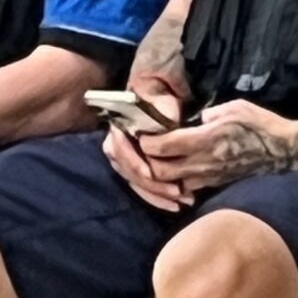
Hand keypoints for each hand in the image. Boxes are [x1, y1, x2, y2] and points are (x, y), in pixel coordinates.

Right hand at [102, 84, 186, 211]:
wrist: (157, 91)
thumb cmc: (159, 93)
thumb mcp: (162, 96)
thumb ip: (163, 109)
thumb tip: (168, 126)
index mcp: (118, 126)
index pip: (119, 148)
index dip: (134, 162)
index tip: (150, 173)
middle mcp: (116, 144)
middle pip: (128, 171)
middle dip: (152, 186)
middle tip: (176, 193)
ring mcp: (124, 159)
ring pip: (135, 183)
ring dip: (157, 195)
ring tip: (180, 202)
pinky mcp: (135, 170)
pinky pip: (141, 188)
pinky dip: (157, 199)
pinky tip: (174, 206)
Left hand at [141, 99, 297, 195]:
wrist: (285, 152)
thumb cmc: (261, 125)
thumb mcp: (235, 107)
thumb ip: (209, 113)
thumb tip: (193, 119)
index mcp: (206, 139)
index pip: (164, 146)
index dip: (147, 141)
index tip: (142, 132)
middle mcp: (204, 162)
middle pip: (161, 172)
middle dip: (148, 162)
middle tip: (146, 149)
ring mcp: (210, 177)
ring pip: (172, 184)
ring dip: (162, 175)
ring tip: (160, 160)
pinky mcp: (217, 185)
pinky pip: (189, 188)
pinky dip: (178, 182)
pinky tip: (180, 169)